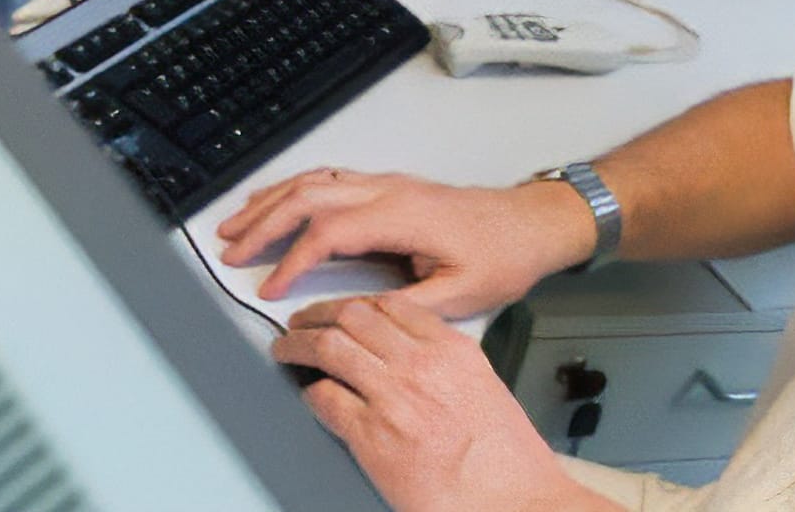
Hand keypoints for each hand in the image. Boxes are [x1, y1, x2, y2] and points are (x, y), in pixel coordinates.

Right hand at [216, 168, 594, 317]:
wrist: (532, 223)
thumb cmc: (504, 254)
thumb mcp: (459, 294)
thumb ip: (404, 306)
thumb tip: (355, 318)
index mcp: (401, 215)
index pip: (327, 234)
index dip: (292, 262)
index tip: (270, 290)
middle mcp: (388, 191)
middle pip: (308, 197)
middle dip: (263, 224)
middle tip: (230, 253)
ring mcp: (388, 184)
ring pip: (315, 182)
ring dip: (271, 201)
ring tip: (236, 226)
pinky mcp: (390, 187)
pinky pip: (331, 180)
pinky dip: (295, 191)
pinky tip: (279, 204)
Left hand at [274, 295, 617, 511]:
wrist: (508, 498)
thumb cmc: (504, 457)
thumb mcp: (484, 387)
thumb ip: (446, 365)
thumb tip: (411, 358)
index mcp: (451, 350)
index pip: (392, 305)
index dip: (357, 303)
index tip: (344, 309)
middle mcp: (420, 364)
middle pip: (353, 316)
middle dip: (319, 315)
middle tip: (303, 321)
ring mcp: (392, 397)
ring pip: (329, 348)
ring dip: (298, 345)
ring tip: (286, 349)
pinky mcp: (371, 435)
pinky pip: (324, 400)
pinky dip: (310, 393)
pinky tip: (308, 394)